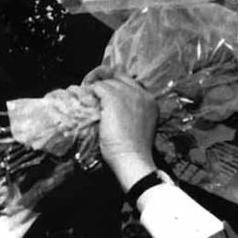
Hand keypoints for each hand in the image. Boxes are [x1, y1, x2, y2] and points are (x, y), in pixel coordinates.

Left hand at [84, 66, 157, 191]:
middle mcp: (141, 94)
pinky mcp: (113, 98)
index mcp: (150, 101)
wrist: (132, 159)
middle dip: (106, 83)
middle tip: (93, 92)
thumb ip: (132, 114)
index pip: (131, 82)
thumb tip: (115, 109)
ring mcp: (127, 94)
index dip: (117, 85)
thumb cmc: (132, 151)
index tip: (106, 93)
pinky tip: (87, 102)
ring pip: (107, 83)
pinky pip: (98, 87)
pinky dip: (91, 93)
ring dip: (97, 90)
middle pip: (119, 78)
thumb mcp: (139, 128)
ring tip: (87, 99)